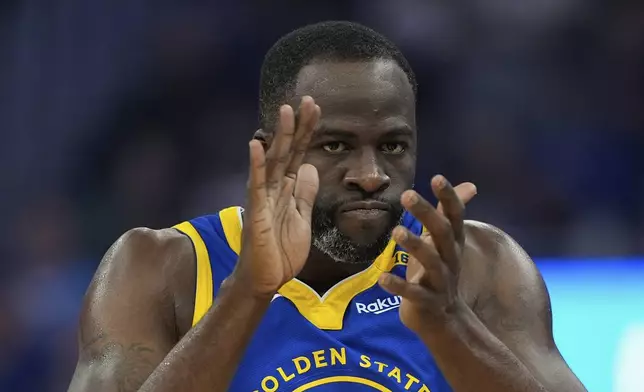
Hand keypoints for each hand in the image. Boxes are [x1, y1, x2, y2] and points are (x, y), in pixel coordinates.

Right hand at [233, 96, 320, 297]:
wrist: (265, 280)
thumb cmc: (280, 251)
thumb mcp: (302, 218)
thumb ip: (304, 194)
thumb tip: (310, 168)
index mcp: (287, 190)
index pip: (298, 154)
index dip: (307, 133)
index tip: (316, 110)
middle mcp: (274, 188)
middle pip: (287, 151)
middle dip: (297, 126)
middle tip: (306, 101)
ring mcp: (263, 198)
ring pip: (273, 162)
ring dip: (279, 136)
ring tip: (285, 111)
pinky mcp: (256, 212)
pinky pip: (256, 185)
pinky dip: (256, 165)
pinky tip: (256, 145)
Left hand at [379, 175, 472, 332]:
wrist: (443, 319)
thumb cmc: (439, 271)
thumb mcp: (444, 241)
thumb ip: (449, 213)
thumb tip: (470, 185)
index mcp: (453, 243)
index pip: (456, 216)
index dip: (449, 197)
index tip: (437, 178)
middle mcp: (451, 259)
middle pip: (443, 233)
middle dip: (427, 214)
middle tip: (407, 194)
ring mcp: (441, 281)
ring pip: (432, 262)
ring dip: (415, 245)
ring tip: (396, 231)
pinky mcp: (427, 301)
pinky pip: (414, 294)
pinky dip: (399, 286)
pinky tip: (382, 278)